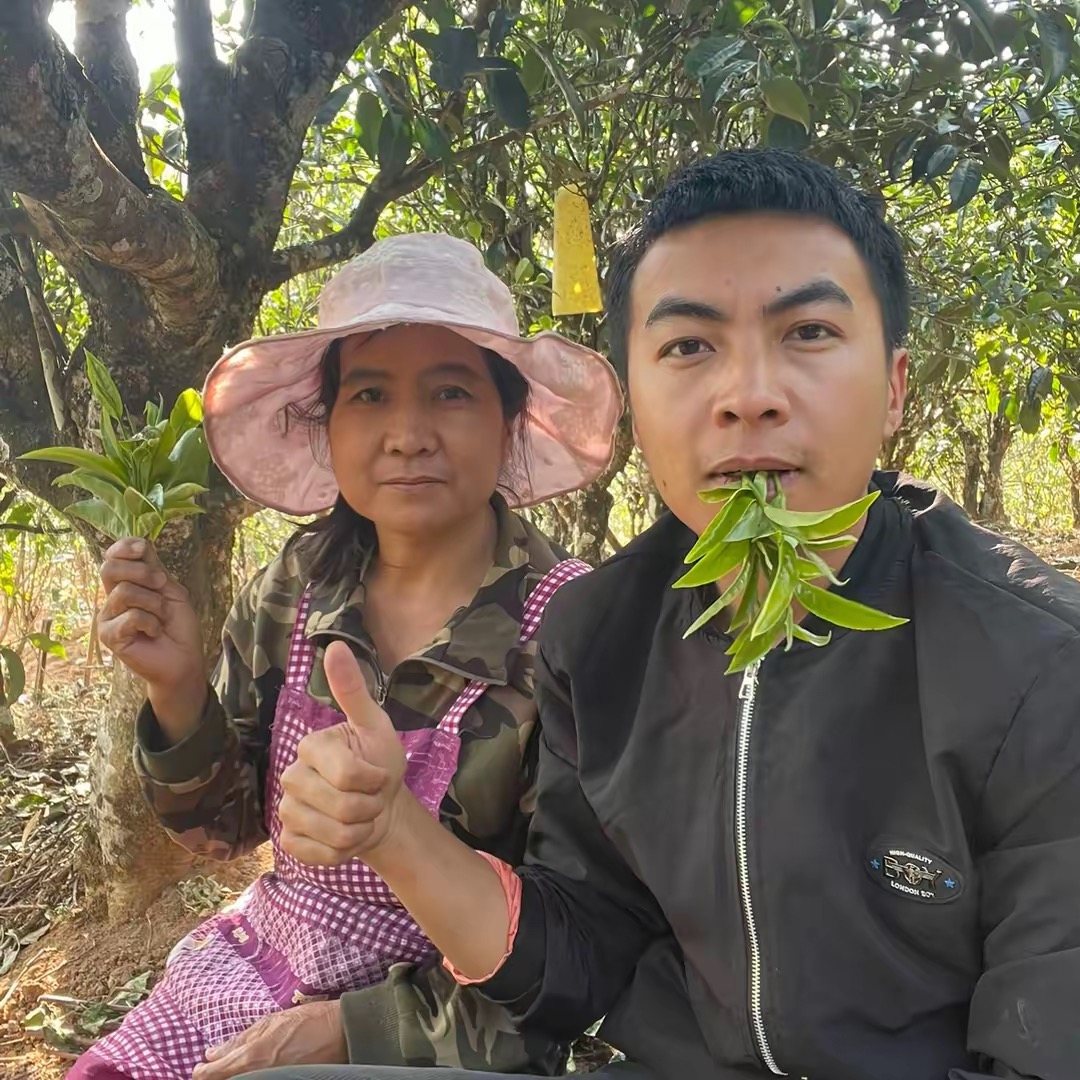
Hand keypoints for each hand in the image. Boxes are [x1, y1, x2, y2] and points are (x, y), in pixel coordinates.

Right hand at [99, 537, 204, 690]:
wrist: (184, 658)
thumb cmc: (179, 626)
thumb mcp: (171, 590)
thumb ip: (154, 568)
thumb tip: (139, 543)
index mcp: (126, 584)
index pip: (113, 556)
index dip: (124, 547)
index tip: (142, 549)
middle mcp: (112, 598)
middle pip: (109, 568)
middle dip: (142, 572)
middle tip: (162, 584)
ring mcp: (108, 617)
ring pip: (124, 592)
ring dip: (154, 603)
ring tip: (161, 618)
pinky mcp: (109, 635)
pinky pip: (130, 616)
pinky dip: (151, 622)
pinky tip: (154, 632)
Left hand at [191, 1000, 346, 1079]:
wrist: (341, 1034)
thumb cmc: (308, 1021)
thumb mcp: (271, 1022)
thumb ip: (239, 1040)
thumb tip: (212, 1053)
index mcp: (253, 1056)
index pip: (213, 1075)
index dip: (202, 1074)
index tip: (199, 1069)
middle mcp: (258, 1075)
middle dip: (216, 1076)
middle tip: (212, 1070)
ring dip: (233, 1076)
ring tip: (233, 1070)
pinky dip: (248, 1078)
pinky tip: (251, 1072)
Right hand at [279, 641, 407, 865]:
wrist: (380, 809)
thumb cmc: (379, 763)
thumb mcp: (376, 726)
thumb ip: (354, 690)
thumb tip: (335, 645)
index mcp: (312, 746)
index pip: (348, 776)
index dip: (376, 781)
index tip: (380, 775)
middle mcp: (290, 777)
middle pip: (344, 808)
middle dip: (371, 808)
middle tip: (372, 798)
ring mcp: (286, 811)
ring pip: (335, 835)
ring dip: (361, 831)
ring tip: (361, 816)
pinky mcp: (289, 842)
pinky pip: (320, 855)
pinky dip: (344, 852)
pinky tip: (347, 837)